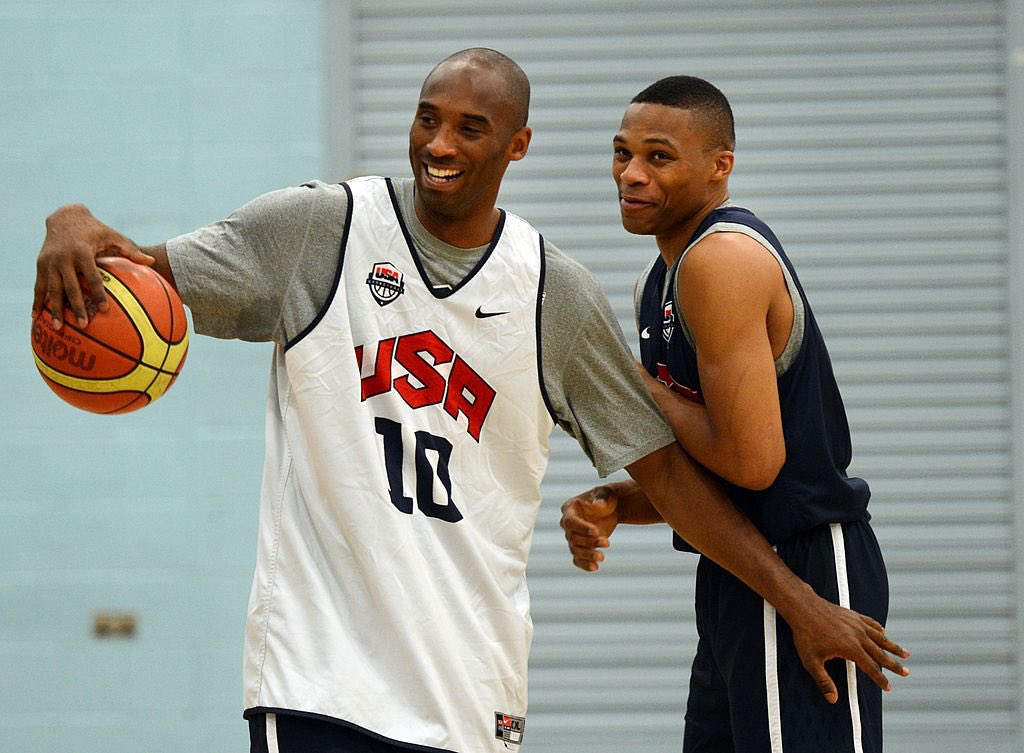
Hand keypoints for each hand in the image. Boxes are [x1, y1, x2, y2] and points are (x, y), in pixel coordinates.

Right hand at [33, 204, 154, 329]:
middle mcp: (63, 258)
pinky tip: (37, 318)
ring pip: (52, 289)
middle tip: (83, 325)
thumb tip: (152, 261)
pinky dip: (37, 301)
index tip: (104, 310)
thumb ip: (131, 251)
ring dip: (54, 309)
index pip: (92, 277)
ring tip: (59, 328)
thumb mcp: (113, 236)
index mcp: (82, 252)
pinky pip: (39, 286)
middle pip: (70, 287)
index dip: (98, 293)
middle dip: (76, 307)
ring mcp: (49, 262)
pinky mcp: (40, 264)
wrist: (65, 217)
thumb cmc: (95, 230)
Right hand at [560, 486, 619, 571]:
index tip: (596, 531)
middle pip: (573, 538)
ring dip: (588, 555)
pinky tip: (595, 567)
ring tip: (601, 557)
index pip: (570, 521)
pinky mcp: (580, 547)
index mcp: (569, 509)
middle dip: (589, 542)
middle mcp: (568, 524)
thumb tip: (599, 505)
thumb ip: (601, 498)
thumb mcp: (605, 494)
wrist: (612, 509)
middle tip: (606, 542)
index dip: (581, 528)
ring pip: (575, 550)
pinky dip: (584, 565)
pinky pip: (577, 559)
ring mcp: (573, 537)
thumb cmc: (606, 498)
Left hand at [789, 594, 909, 703]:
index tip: (888, 688)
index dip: (880, 679)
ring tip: (906, 654)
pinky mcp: (853, 615)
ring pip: (880, 637)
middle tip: (906, 673)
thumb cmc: (806, 635)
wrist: (803, 607)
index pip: (871, 668)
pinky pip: (871, 623)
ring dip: (893, 646)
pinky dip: (879, 630)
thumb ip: (823, 681)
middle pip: (881, 653)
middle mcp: (859, 636)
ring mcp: (857, 624)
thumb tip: (833, 699)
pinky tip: (883, 633)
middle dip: (894, 665)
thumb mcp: (811, 661)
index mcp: (851, 648)